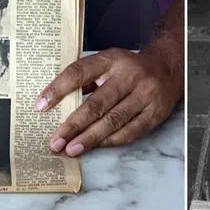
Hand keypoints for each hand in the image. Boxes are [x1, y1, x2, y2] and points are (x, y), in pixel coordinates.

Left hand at [35, 48, 182, 156]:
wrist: (169, 67)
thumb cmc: (129, 68)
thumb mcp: (108, 63)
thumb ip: (86, 79)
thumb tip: (55, 104)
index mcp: (112, 59)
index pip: (79, 72)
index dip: (58, 89)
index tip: (40, 106)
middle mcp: (129, 75)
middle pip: (97, 103)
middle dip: (73, 125)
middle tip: (55, 141)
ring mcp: (144, 95)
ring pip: (113, 120)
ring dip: (89, 138)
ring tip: (70, 149)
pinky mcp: (155, 113)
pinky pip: (130, 131)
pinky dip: (110, 141)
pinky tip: (95, 147)